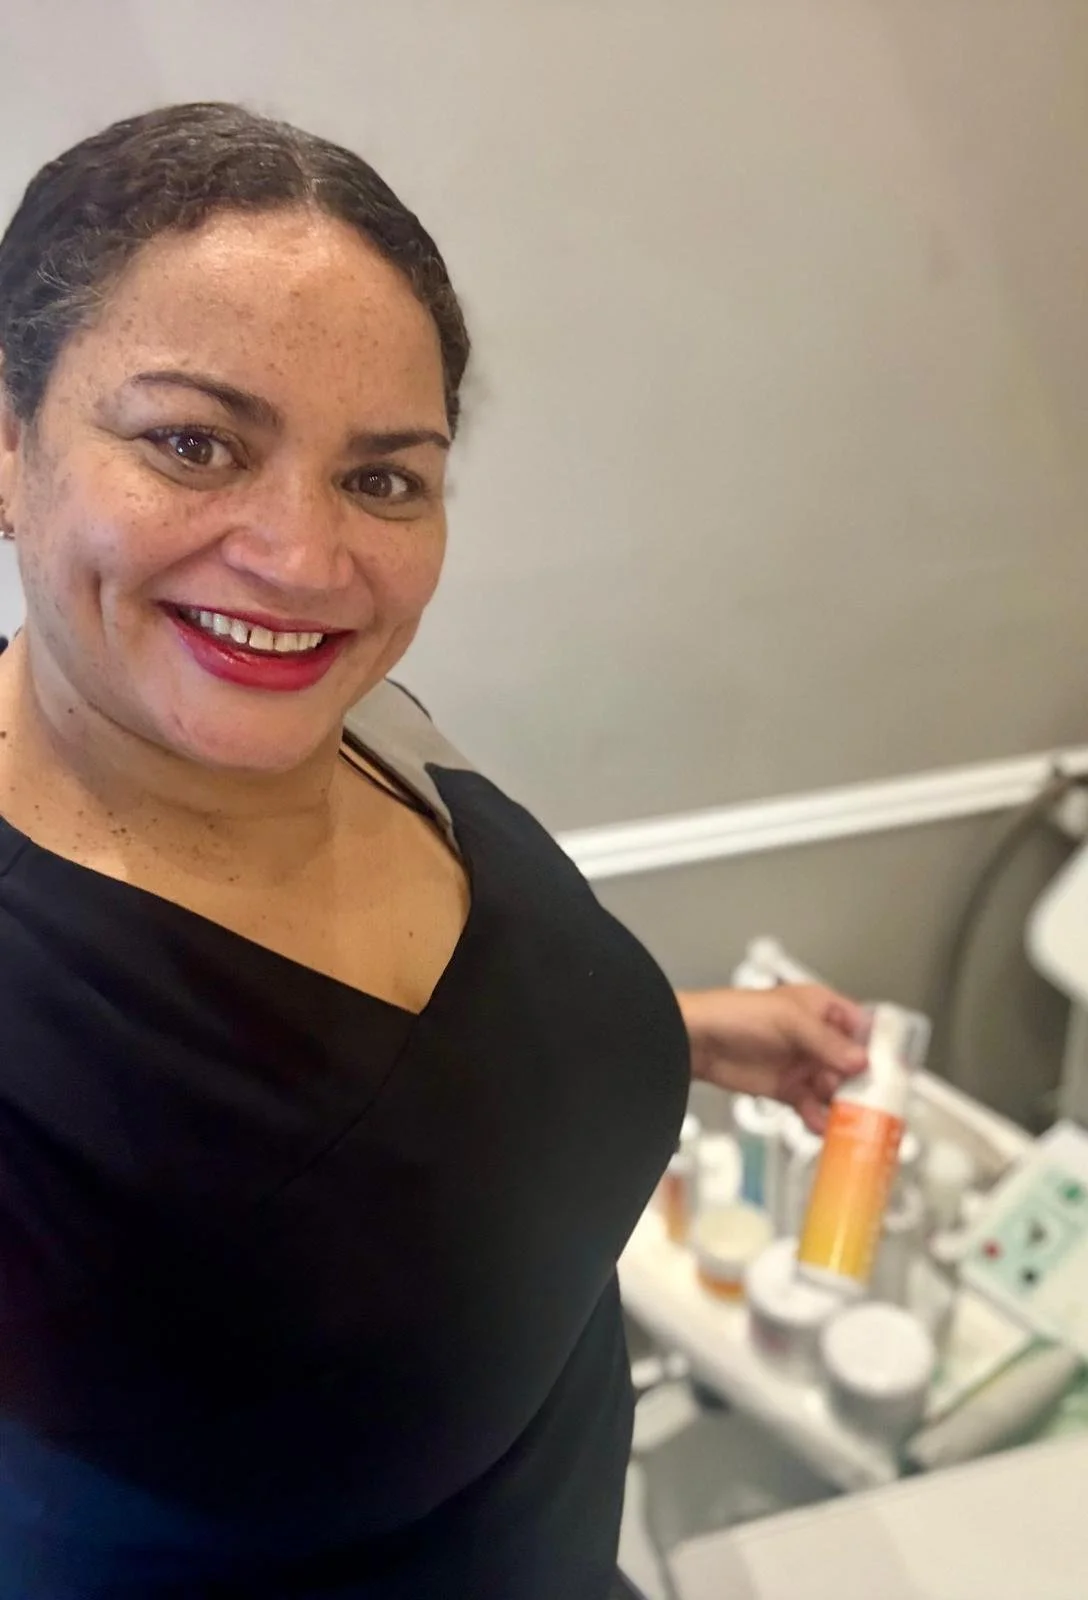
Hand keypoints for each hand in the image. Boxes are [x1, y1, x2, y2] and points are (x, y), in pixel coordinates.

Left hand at [677, 984, 867, 1132]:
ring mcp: (802, 1065)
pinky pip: (812, 1108)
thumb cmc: (736, 1014)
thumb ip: (826, 1042)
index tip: (894, 1071)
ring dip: (842, 1106)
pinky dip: (818, 1119)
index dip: (879, 1047)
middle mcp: (816, 1038)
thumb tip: (861, 1061)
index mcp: (822, 1009)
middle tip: (874, 1105)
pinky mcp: (787, 1090)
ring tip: (850, 1122)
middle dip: (863, 1085)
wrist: (696, 1041)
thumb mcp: (788, 1020)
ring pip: (835, 1089)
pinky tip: (821, 1126)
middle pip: (853, 1065)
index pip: (862, 1027)